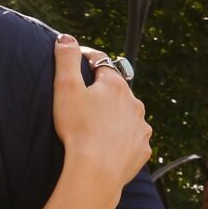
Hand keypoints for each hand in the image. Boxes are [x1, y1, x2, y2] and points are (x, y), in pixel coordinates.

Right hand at [52, 34, 150, 188]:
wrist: (96, 170)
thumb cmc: (77, 128)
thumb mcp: (65, 88)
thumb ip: (66, 59)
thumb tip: (66, 37)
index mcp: (115, 85)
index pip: (100, 62)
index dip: (86, 58)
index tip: (74, 59)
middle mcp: (134, 103)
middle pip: (116, 89)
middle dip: (102, 89)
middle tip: (84, 96)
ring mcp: (140, 127)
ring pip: (127, 113)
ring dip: (115, 113)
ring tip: (97, 123)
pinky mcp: (142, 149)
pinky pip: (132, 137)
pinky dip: (122, 137)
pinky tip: (109, 144)